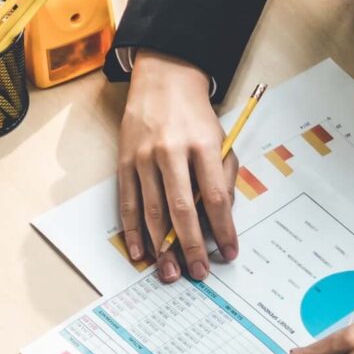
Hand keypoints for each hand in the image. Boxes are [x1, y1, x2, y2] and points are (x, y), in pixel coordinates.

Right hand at [118, 50, 237, 281]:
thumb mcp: (222, 139)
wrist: (164, 80)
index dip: (223, 230)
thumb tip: (220, 219)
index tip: (228, 253)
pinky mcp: (125, 161)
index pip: (216, 197)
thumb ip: (224, 177)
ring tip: (170, 272)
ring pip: (152, 210)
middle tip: (198, 273)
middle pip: (182, 208)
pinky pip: (128, 202)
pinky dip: (132, 230)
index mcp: (202, 145)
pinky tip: (139, 252)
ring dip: (161, 247)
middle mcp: (171, 151)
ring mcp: (145, 157)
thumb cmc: (196, 116)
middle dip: (190, 246)